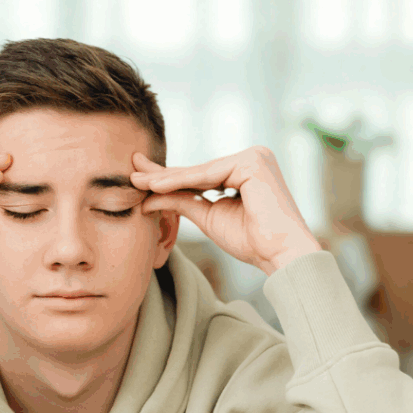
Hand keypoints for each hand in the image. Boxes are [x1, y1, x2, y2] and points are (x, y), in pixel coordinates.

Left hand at [130, 146, 320, 274]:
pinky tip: (156, 185)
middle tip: (131, 170)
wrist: (281, 254)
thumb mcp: (209, 217)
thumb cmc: (253, 242)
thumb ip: (183, 201)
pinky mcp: (252, 162)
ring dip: (167, 178)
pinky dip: (181, 180)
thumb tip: (149, 195)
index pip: (200, 174)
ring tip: (137, 181)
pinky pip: (208, 174)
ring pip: (200, 172)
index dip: (169, 177)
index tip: (141, 178)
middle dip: (163, 173)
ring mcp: (254, 157)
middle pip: (198, 169)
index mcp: (246, 169)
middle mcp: (252, 158)